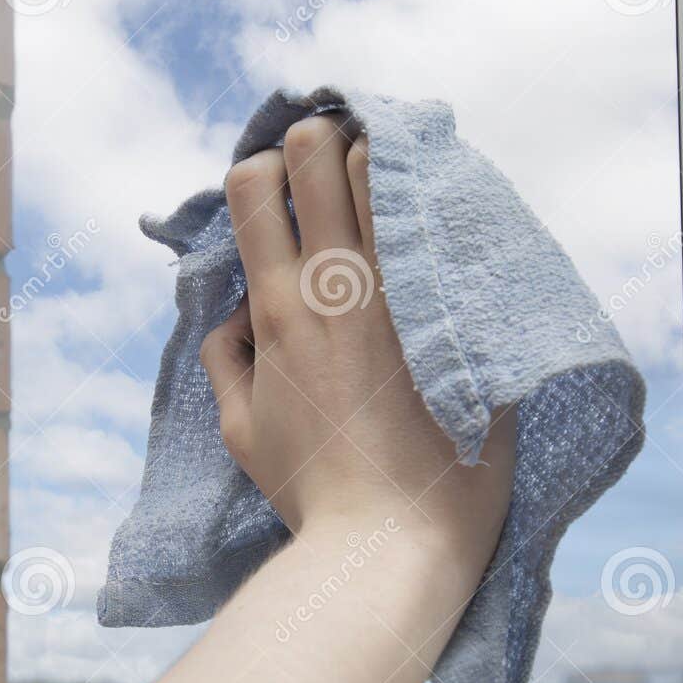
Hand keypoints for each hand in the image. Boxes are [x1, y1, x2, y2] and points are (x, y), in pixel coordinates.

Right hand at [200, 115, 514, 558]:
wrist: (394, 542)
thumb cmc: (316, 495)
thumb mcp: (241, 432)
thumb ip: (225, 360)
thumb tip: (234, 313)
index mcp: (278, 308)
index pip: (252, 185)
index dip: (261, 167)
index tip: (280, 186)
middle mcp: (338, 285)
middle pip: (318, 151)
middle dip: (321, 139)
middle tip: (335, 160)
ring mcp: (403, 296)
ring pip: (387, 169)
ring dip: (382, 158)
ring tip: (390, 171)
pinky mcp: (456, 318)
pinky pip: (446, 225)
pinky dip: (435, 204)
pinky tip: (441, 207)